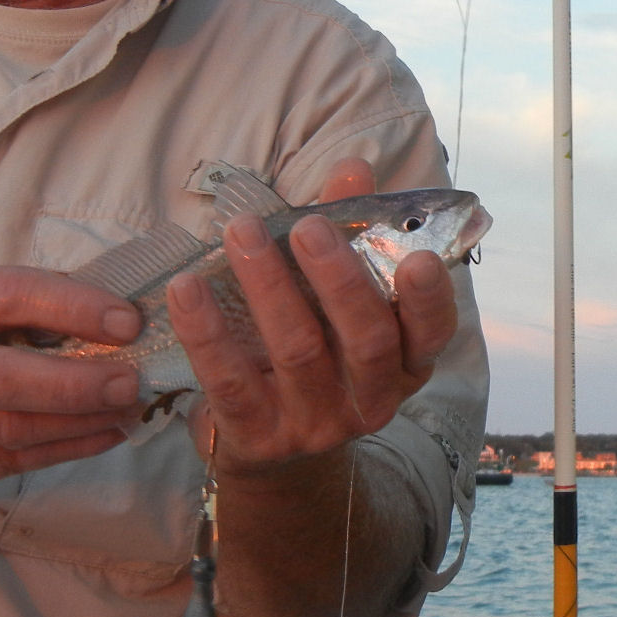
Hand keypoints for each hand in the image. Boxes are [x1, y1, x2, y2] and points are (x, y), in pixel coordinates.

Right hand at [0, 266, 143, 497]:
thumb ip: (33, 299)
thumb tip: (120, 315)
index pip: (3, 295)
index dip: (70, 308)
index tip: (128, 322)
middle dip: (73, 383)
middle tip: (130, 382)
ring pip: (8, 429)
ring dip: (80, 422)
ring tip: (128, 409)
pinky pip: (12, 462)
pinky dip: (68, 448)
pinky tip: (105, 433)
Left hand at [165, 158, 457, 479]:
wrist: (273, 448)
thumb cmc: (317, 349)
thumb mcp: (338, 299)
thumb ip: (351, 232)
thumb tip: (353, 168)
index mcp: (405, 362)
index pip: (431, 333)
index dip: (429, 299)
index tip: (418, 257)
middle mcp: (371, 399)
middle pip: (366, 340)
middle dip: (338, 279)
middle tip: (307, 226)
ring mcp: (315, 423)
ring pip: (298, 351)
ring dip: (269, 286)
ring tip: (241, 231)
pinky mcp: (258, 436)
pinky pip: (230, 381)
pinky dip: (206, 330)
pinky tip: (186, 286)